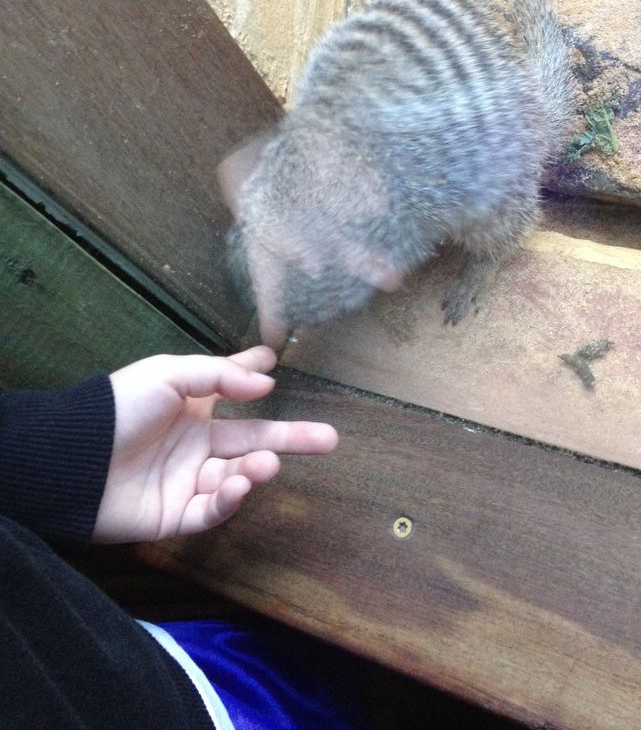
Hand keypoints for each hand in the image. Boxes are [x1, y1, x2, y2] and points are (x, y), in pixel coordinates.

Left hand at [93, 347, 337, 543]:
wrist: (72, 460)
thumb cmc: (117, 409)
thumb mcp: (167, 374)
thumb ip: (219, 376)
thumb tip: (267, 382)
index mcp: (191, 405)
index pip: (231, 388)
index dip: (252, 375)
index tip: (277, 362)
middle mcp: (195, 442)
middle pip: (253, 438)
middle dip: (292, 438)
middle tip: (330, 439)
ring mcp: (188, 479)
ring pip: (236, 477)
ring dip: (255, 470)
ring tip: (264, 465)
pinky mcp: (176, 515)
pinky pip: (211, 510)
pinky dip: (228, 500)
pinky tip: (236, 485)